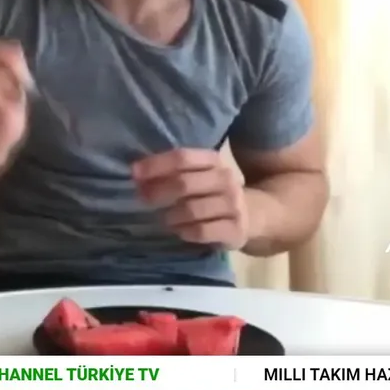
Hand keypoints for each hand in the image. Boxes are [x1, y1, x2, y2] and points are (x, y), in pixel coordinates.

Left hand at [132, 148, 259, 249]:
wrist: (255, 214)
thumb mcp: (200, 175)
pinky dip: (185, 232)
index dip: (156, 165)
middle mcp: (226, 179)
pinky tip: (179, 231)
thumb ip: (173, 171)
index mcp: (214, 160)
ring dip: (171, 215)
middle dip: (158, 191)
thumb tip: (136, 174)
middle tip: (142, 198)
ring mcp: (233, 205)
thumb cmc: (214, 192)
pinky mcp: (235, 229)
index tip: (134, 173)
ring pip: (192, 209)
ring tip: (164, 219)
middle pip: (185, 183)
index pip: (182, 157)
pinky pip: (202, 231)